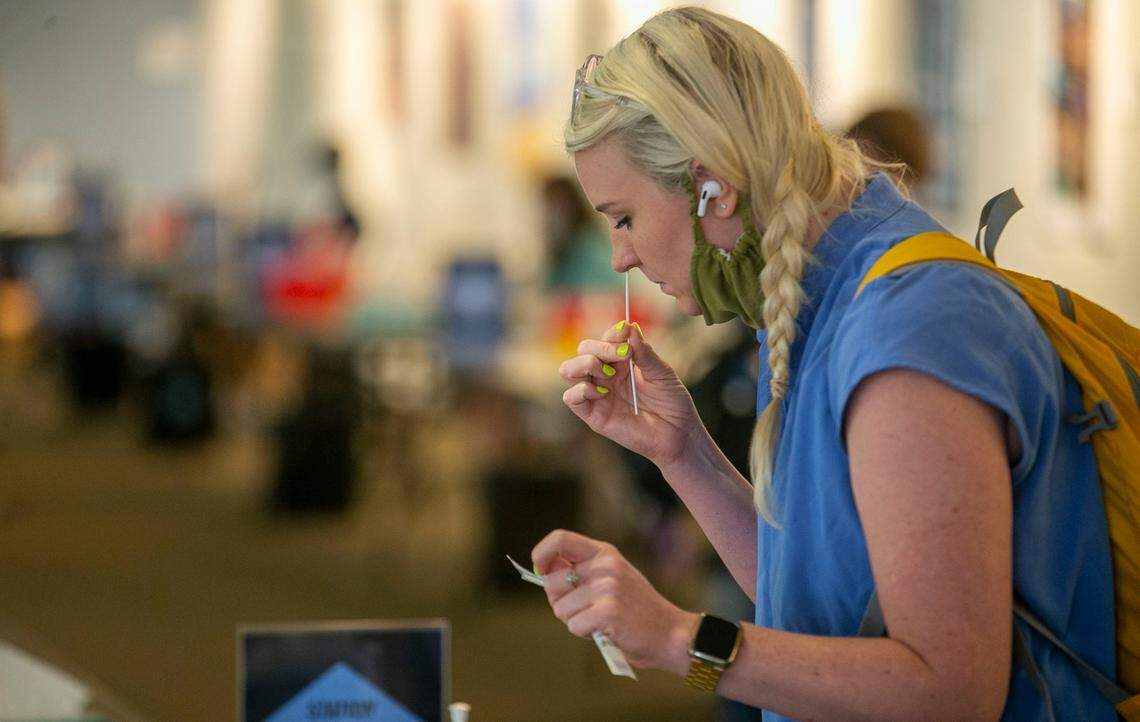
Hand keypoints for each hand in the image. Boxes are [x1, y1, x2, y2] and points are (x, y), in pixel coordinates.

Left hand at [532, 529, 698, 675]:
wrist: (670, 633)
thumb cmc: (636, 610)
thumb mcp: (612, 578)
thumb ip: (582, 572)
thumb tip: (543, 571)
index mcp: (604, 552)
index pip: (560, 538)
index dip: (542, 554)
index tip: (540, 570)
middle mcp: (605, 564)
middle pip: (551, 581)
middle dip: (559, 601)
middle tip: (584, 610)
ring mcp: (607, 586)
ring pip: (560, 608)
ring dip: (575, 621)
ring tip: (601, 621)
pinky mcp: (607, 610)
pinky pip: (574, 625)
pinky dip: (585, 633)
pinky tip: (606, 631)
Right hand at [558, 321, 702, 468]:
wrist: (678, 434)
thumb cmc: (672, 402)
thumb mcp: (662, 372)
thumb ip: (644, 352)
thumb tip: (629, 327)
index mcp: (621, 363)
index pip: (604, 339)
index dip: (612, 333)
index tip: (626, 332)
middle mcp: (605, 376)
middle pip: (583, 350)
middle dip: (601, 347)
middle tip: (624, 354)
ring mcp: (597, 395)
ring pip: (568, 370)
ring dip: (586, 363)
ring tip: (609, 372)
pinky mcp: (593, 415)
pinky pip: (571, 397)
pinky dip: (582, 389)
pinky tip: (604, 393)